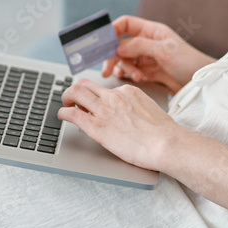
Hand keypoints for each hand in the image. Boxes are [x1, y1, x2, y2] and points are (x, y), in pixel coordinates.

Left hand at [57, 79, 182, 170]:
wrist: (166, 143)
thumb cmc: (163, 133)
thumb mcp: (149, 110)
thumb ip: (136, 108)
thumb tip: (131, 116)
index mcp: (127, 92)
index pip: (104, 89)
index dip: (96, 96)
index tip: (93, 103)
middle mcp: (113, 97)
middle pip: (85, 84)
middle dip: (74, 90)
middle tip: (71, 98)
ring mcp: (104, 110)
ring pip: (75, 93)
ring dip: (65, 97)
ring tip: (64, 105)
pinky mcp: (97, 127)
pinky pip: (72, 114)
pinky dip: (63, 112)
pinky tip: (61, 116)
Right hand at [101, 16, 214, 93]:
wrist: (201, 83)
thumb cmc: (189, 61)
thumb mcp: (164, 51)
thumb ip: (140, 46)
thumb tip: (118, 47)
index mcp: (151, 31)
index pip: (125, 24)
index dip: (113, 30)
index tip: (103, 41)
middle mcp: (146, 43)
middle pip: (120, 44)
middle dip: (113, 56)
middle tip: (107, 68)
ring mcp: (146, 58)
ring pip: (124, 60)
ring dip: (125, 68)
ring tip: (136, 76)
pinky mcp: (148, 72)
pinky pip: (131, 71)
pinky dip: (129, 75)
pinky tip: (136, 79)